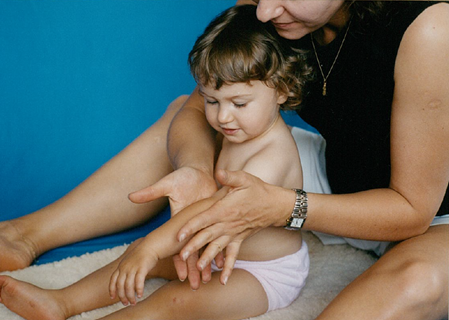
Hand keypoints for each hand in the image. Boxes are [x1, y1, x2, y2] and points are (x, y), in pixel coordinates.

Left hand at [109, 240, 157, 305]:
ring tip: (133, 302)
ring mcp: (133, 268)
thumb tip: (125, 280)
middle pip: (120, 285)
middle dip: (122, 296)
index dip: (112, 289)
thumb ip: (126, 270)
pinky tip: (140, 295)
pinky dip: (139, 290)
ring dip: (130, 296)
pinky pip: (139, 282)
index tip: (113, 297)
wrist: (151, 246)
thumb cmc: (142, 255)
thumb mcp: (130, 261)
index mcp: (121, 266)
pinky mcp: (142, 268)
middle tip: (126, 303)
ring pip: (128, 286)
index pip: (112, 280)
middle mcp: (125, 268)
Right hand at [129, 166, 217, 288]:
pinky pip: (217, 236)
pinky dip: (221, 249)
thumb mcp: (167, 184)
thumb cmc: (181, 176)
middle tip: (196, 286)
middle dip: (194, 268)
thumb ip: (151, 192)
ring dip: (207, 263)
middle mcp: (190, 226)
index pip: (178, 244)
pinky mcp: (212, 219)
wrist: (197, 171)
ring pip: (205, 247)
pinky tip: (224, 264)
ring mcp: (202, 223)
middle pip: (192, 250)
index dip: (179, 260)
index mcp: (180, 221)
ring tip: (210, 280)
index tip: (181, 275)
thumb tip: (130, 196)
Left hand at [177, 169, 293, 284]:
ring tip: (198, 270)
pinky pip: (233, 255)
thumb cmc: (257, 189)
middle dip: (193, 246)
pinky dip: (228, 267)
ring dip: (207, 259)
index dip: (191, 226)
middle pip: (207, 236)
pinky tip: (223, 281)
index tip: (179, 235)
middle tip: (181, 257)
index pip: (204, 219)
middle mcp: (228, 224)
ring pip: (217, 248)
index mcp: (225, 209)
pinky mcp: (240, 239)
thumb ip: (230, 176)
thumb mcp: (244, 178)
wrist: (274, 205)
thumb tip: (218, 172)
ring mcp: (234, 233)